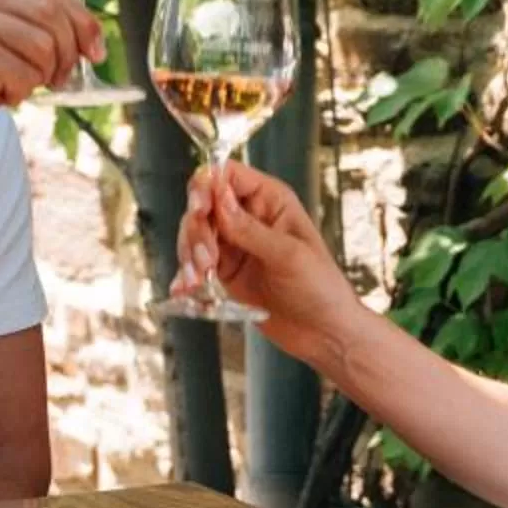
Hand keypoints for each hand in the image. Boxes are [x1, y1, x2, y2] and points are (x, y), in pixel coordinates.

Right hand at [0, 0, 102, 160]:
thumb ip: (31, 26)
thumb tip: (90, 37)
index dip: (83, 23)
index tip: (96, 51)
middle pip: (53, 16)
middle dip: (65, 55)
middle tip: (52, 81)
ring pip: (44, 48)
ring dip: (35, 78)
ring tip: (3, 86)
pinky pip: (25, 76)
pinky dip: (16, 95)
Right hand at [174, 158, 362, 355]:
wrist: (323, 332)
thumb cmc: (320, 288)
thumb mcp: (288, 256)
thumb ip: (250, 229)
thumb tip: (218, 197)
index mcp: (271, 200)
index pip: (228, 175)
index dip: (207, 185)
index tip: (200, 209)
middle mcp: (249, 216)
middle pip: (204, 204)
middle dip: (197, 229)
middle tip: (204, 258)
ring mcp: (235, 244)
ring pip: (195, 233)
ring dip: (189, 253)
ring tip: (197, 278)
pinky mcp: (225, 270)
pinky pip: (196, 262)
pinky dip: (187, 273)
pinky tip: (184, 289)